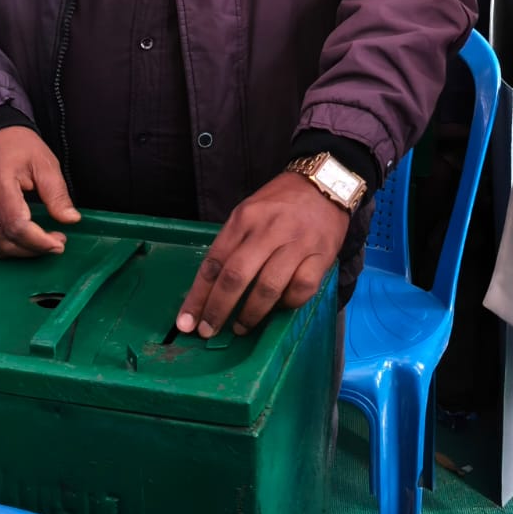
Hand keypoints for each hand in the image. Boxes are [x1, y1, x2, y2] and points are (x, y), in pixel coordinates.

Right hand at [0, 126, 81, 257]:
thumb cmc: (17, 146)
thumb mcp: (44, 163)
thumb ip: (57, 194)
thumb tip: (71, 220)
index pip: (16, 226)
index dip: (39, 241)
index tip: (59, 242)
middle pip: (4, 241)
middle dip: (33, 249)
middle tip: (56, 243)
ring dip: (20, 251)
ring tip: (42, 241)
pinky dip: (5, 244)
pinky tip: (23, 237)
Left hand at [176, 171, 349, 337]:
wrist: (326, 182)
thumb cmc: (282, 202)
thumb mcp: (249, 211)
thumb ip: (233, 243)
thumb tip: (213, 287)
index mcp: (244, 218)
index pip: (214, 262)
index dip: (198, 296)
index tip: (187, 321)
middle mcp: (268, 230)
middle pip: (236, 277)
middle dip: (218, 309)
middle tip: (209, 331)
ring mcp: (296, 243)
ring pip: (267, 288)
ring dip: (250, 315)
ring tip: (240, 327)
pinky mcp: (321, 256)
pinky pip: (300, 290)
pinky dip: (286, 304)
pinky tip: (278, 308)